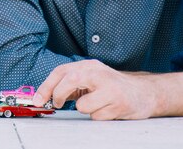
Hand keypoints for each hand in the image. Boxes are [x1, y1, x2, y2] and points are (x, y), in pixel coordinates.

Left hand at [32, 60, 157, 119]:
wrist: (144, 93)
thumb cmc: (112, 87)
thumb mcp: (91, 79)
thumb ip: (71, 84)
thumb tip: (45, 96)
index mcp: (89, 66)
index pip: (61, 71)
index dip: (46, 86)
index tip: (38, 100)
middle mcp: (99, 73)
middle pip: (70, 79)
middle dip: (59, 95)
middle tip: (57, 104)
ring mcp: (110, 88)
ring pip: (82, 105)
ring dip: (84, 110)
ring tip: (96, 105)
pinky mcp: (119, 103)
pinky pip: (96, 117)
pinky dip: (98, 117)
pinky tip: (108, 110)